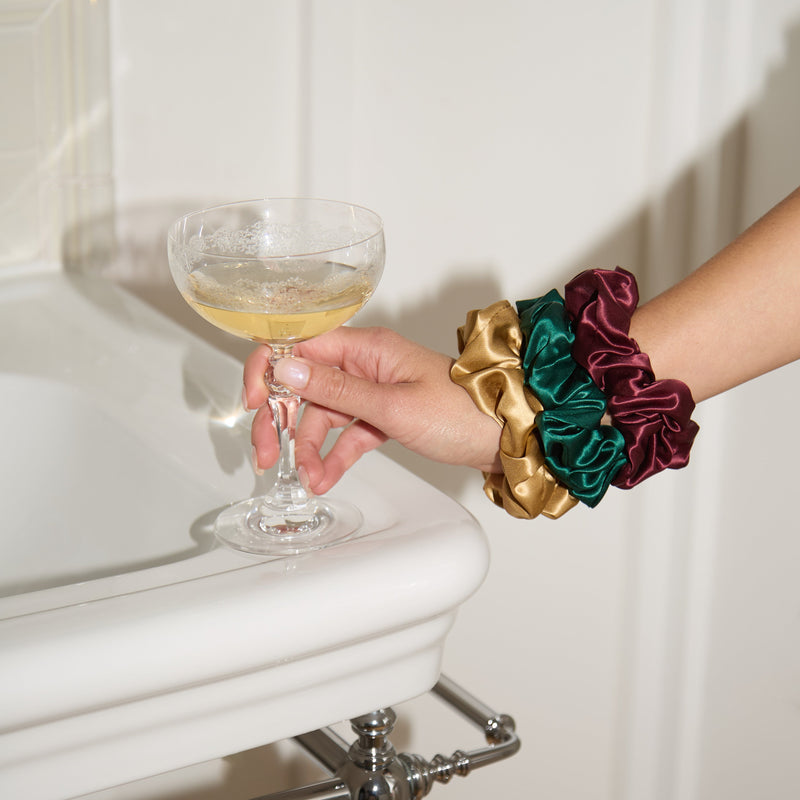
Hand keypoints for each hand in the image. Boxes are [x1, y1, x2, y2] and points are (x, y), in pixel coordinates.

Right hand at [243, 327, 501, 494]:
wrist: (510, 436)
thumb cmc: (464, 412)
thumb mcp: (393, 406)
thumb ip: (337, 390)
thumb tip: (286, 368)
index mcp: (367, 347)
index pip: (299, 345)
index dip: (268, 371)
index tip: (254, 404)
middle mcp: (366, 363)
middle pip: (305, 385)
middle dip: (282, 420)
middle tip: (266, 454)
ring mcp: (375, 390)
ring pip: (324, 414)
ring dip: (309, 447)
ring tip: (306, 479)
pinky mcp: (386, 416)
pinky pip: (348, 432)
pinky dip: (334, 454)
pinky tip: (324, 477)